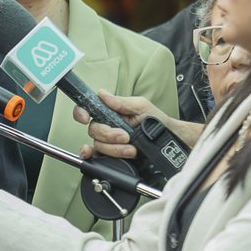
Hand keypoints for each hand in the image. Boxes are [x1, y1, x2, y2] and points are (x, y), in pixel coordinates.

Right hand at [73, 90, 202, 159]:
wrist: (169, 143)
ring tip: (132, 148)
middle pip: (93, 129)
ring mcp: (108, 142)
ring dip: (115, 148)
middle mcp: (106, 126)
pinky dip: (92, 156)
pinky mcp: (110, 156)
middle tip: (126, 136)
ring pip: (98, 145)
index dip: (81, 112)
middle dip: (109, 134)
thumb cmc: (157, 122)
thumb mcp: (142, 106)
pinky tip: (94, 155)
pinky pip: (96, 157)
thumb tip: (102, 94)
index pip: (88, 109)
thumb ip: (121, 101)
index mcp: (110, 112)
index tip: (85, 117)